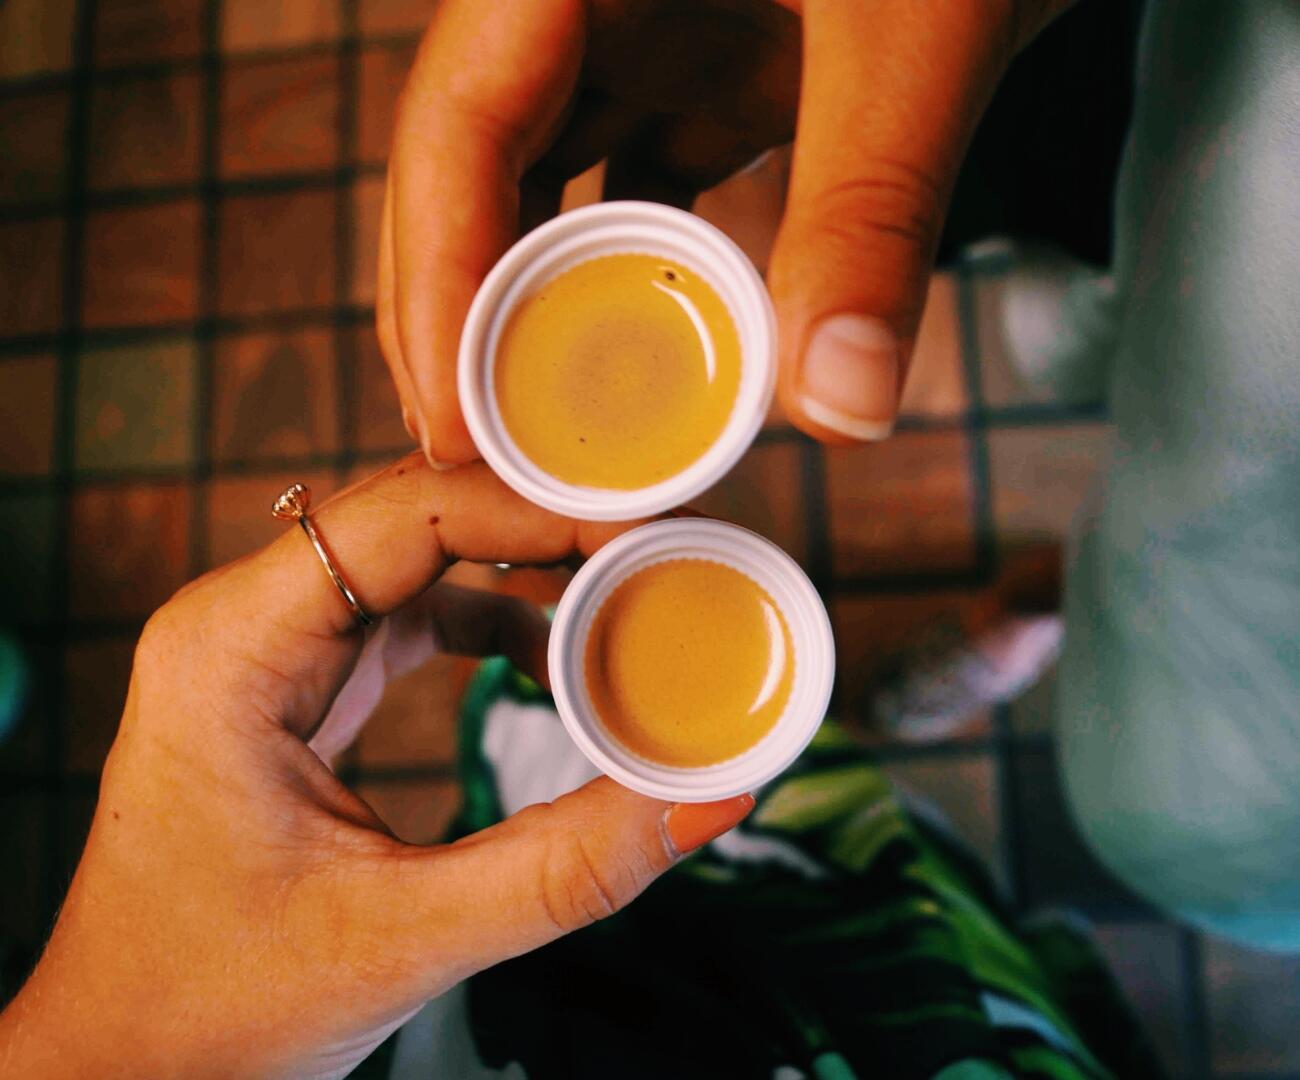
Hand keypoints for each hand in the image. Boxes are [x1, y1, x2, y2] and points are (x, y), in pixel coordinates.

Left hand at [0, 456, 752, 1079]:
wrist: (125, 1063)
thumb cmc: (216, 1008)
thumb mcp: (405, 937)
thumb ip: (567, 868)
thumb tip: (710, 799)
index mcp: (233, 649)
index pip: (404, 514)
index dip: (533, 506)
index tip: (643, 531)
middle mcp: (240, 621)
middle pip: (412, 512)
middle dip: (541, 521)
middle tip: (655, 547)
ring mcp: (269, 646)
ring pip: (416, 551)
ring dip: (522, 561)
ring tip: (622, 589)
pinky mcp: (301, 681)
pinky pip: (409, 607)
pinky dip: (491, 616)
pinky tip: (554, 658)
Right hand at [379, 0, 1068, 460]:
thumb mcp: (922, 35)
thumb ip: (870, 213)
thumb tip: (838, 409)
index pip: (459, 120)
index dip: (438, 280)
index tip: (458, 424)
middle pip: (473, 158)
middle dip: (462, 305)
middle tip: (471, 448)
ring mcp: (643, 14)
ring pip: (543, 169)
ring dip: (537, 292)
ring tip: (535, 416)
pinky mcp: (705, 49)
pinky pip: (635, 166)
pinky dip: (633, 260)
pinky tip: (645, 340)